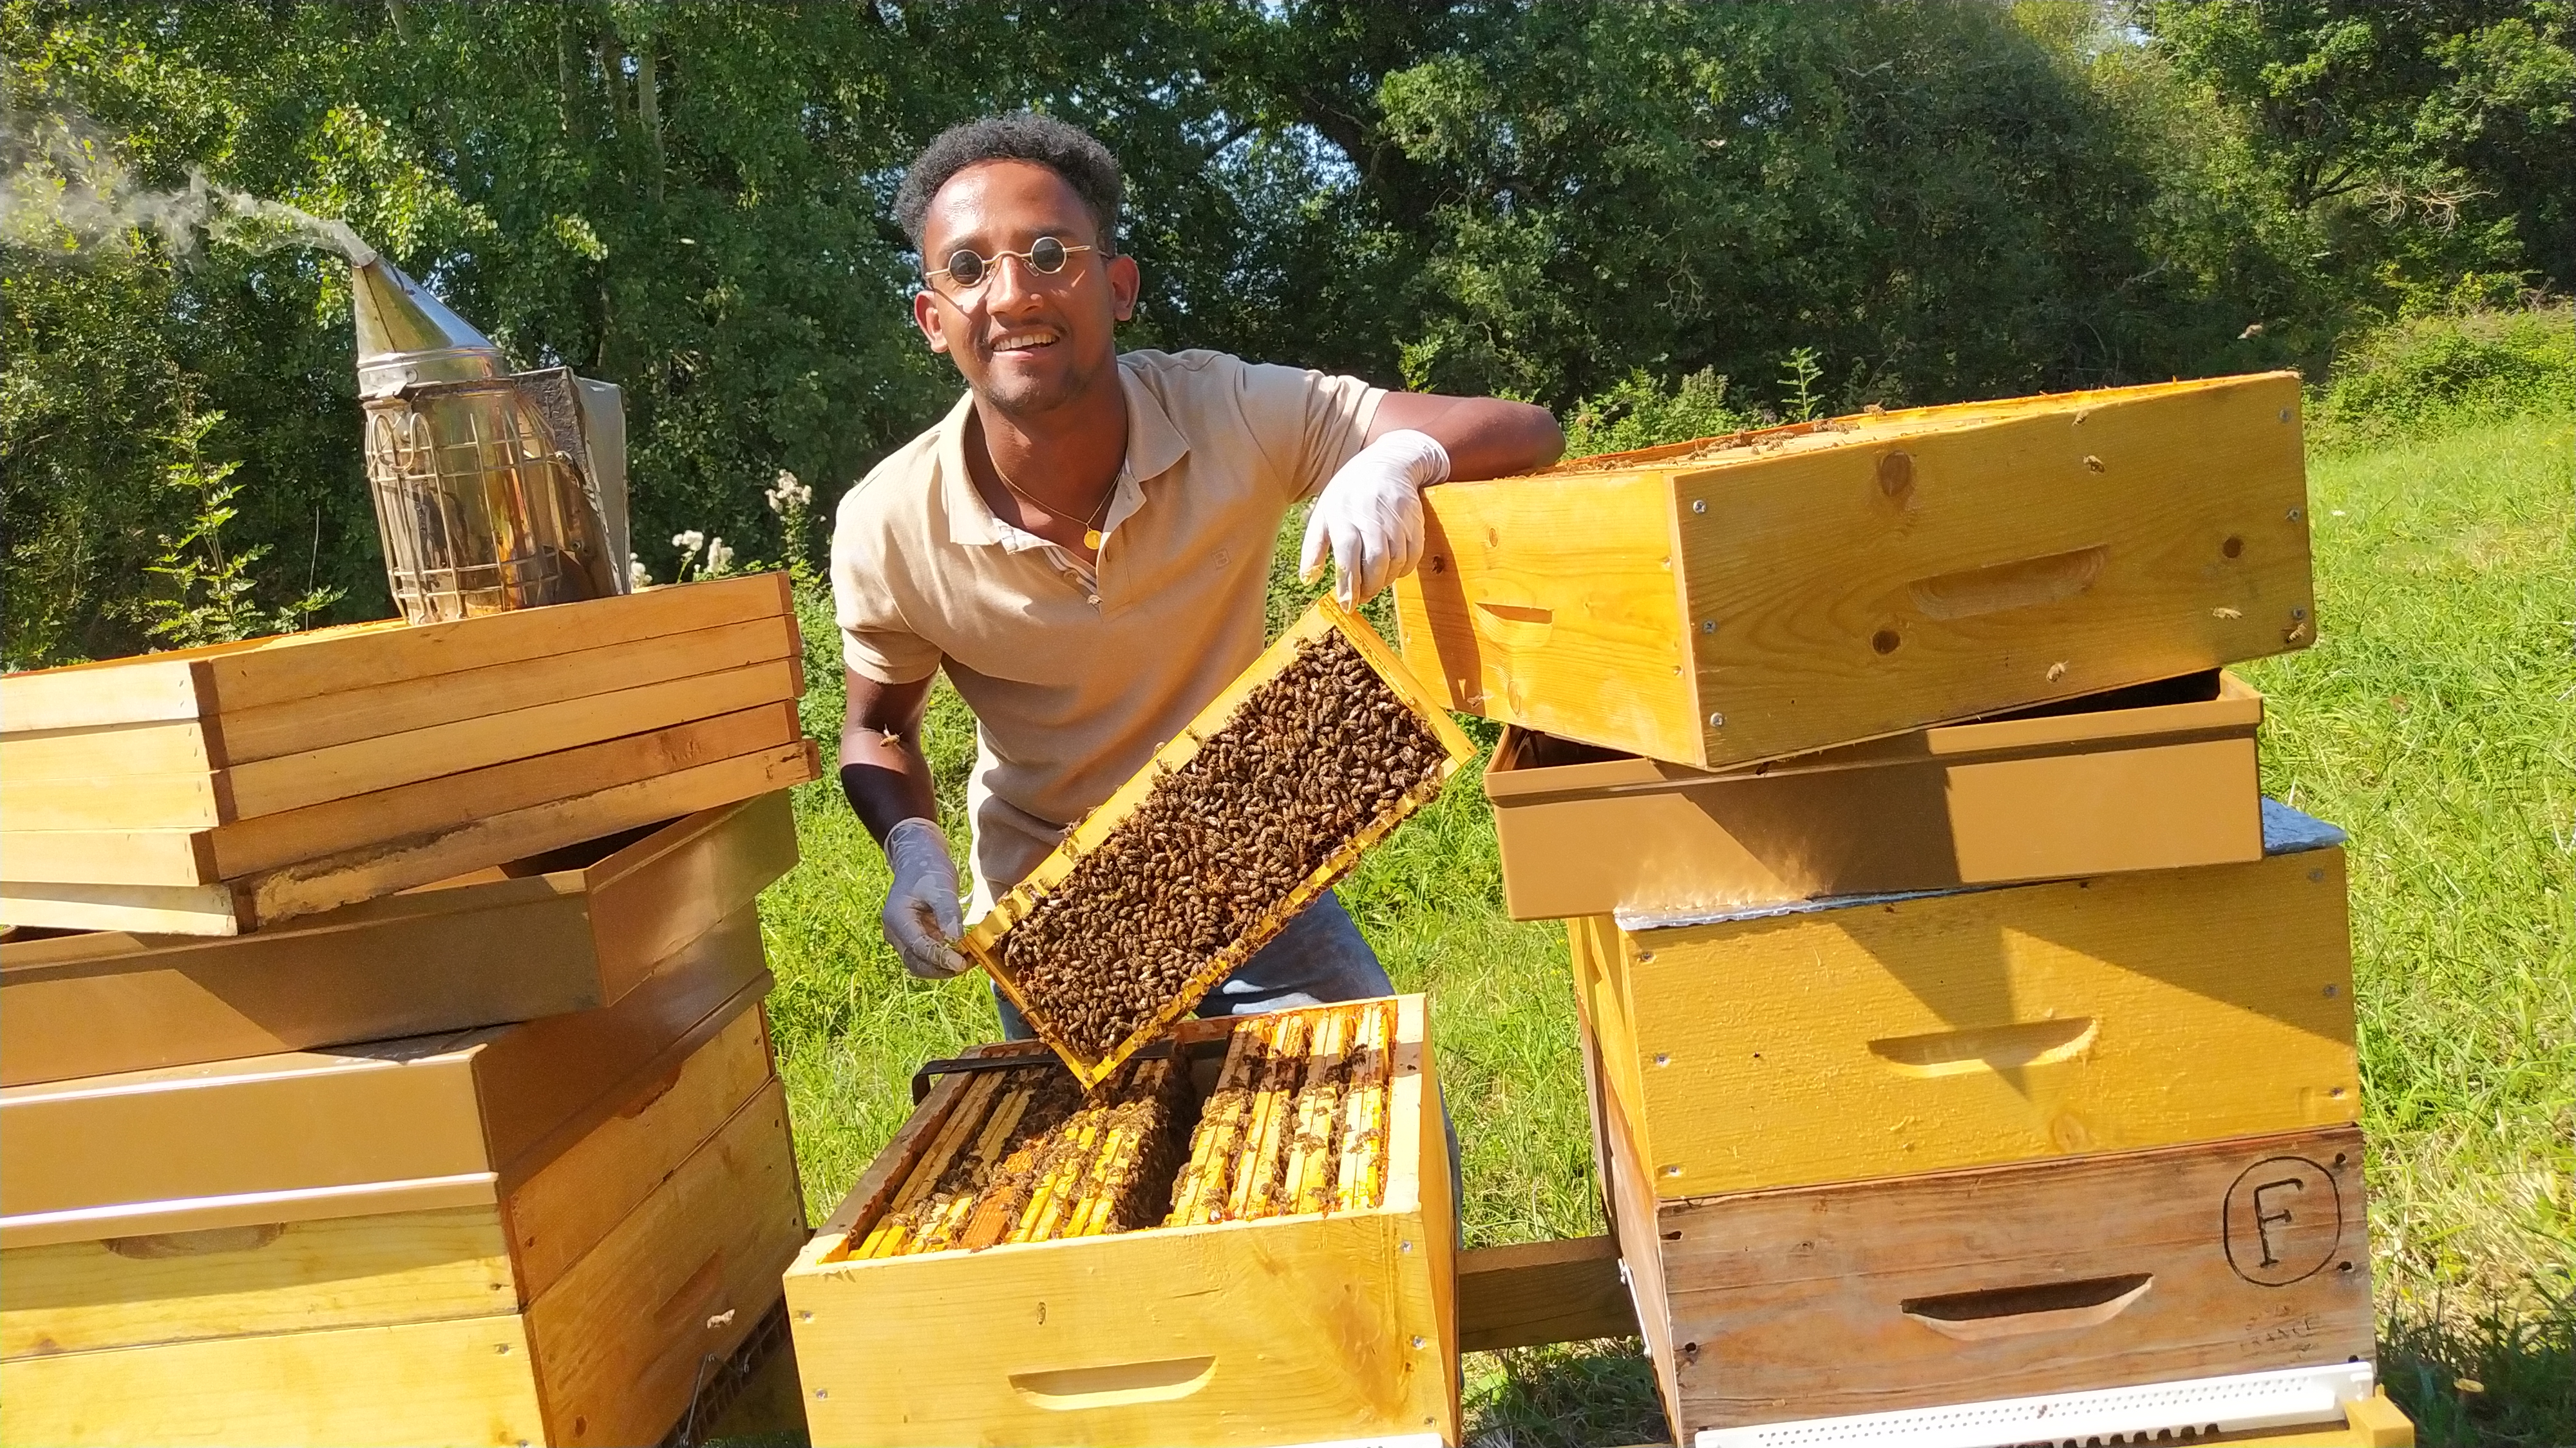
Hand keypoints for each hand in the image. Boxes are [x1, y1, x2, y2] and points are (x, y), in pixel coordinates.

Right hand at [881, 817, 967, 978]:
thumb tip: (955, 939)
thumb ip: (947, 912)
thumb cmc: (928, 870)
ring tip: (969, 960)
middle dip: (942, 968)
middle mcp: (896, 933)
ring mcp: (905, 937)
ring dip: (944, 967)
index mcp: (897, 919)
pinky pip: (928, 956)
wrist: (919, 860)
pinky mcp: (916, 938)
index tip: (962, 964)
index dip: (940, 959)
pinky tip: (964, 954)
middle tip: (969, 964)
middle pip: (916, 963)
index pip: (918, 948)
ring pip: (922, 964)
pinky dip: (944, 959)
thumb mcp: (940, 887)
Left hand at [1300, 429, 1449, 606]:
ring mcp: (1396, 518)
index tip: (1347, 605)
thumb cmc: (1348, 493)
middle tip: (1361, 597)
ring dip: (1385, 581)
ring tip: (1373, 584)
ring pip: (1395, 561)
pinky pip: (1413, 555)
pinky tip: (1391, 570)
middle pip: (1375, 562)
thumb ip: (1313, 547)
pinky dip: (1403, 570)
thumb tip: (1308, 580)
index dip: (1348, 584)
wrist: (1388, 463)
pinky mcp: (1415, 520)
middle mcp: (1371, 516)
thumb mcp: (1323, 513)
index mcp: (1344, 515)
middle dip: (1369, 587)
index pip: (1347, 555)